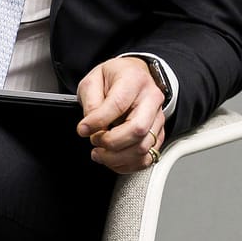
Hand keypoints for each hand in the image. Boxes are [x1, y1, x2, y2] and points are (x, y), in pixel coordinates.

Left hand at [76, 55, 166, 172]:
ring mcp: (158, 118)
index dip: (98, 121)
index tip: (83, 130)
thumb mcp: (94, 79)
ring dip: (118, 157)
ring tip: (99, 154)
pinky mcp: (159, 133)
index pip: (118, 105)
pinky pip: (149, 156)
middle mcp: (151, 100)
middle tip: (94, 141)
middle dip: (111, 142)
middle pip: (137, 130)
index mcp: (134, 81)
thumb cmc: (115, 77)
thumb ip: (91, 101)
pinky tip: (113, 160)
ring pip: (144, 147)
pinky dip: (129, 164)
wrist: (135, 76)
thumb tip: (90, 125)